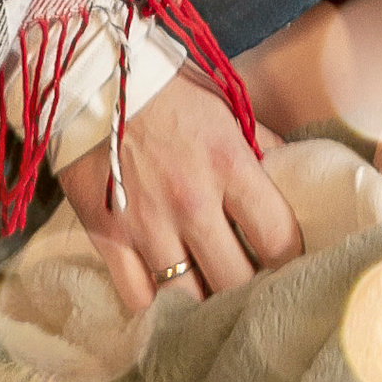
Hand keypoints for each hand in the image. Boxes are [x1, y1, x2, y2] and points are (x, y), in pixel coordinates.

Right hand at [58, 65, 301, 318]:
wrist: (90, 74)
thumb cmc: (166, 85)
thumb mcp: (223, 103)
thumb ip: (259, 143)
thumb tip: (291, 172)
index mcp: (228, 162)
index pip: (277, 238)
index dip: (289, 259)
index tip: (287, 263)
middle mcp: (190, 201)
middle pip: (235, 281)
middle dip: (247, 290)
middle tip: (250, 289)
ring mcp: (146, 225)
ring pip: (187, 300)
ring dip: (202, 305)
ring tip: (210, 301)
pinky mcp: (107, 237)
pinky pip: (137, 298)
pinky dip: (154, 307)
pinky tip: (166, 301)